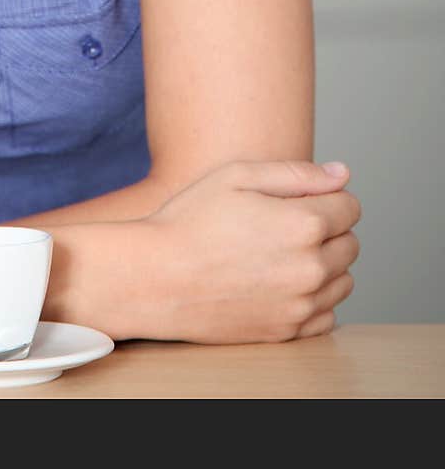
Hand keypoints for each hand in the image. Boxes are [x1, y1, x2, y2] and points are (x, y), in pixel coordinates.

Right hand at [128, 159, 360, 344]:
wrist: (156, 278)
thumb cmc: (190, 220)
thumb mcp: (237, 177)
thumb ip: (297, 174)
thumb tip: (342, 174)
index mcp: (304, 224)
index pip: (350, 206)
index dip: (326, 196)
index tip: (296, 199)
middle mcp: (311, 268)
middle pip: (350, 243)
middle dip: (328, 229)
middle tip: (283, 224)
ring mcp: (301, 304)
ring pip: (343, 280)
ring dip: (325, 264)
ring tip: (280, 254)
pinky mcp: (287, 332)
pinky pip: (327, 315)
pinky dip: (315, 299)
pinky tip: (282, 284)